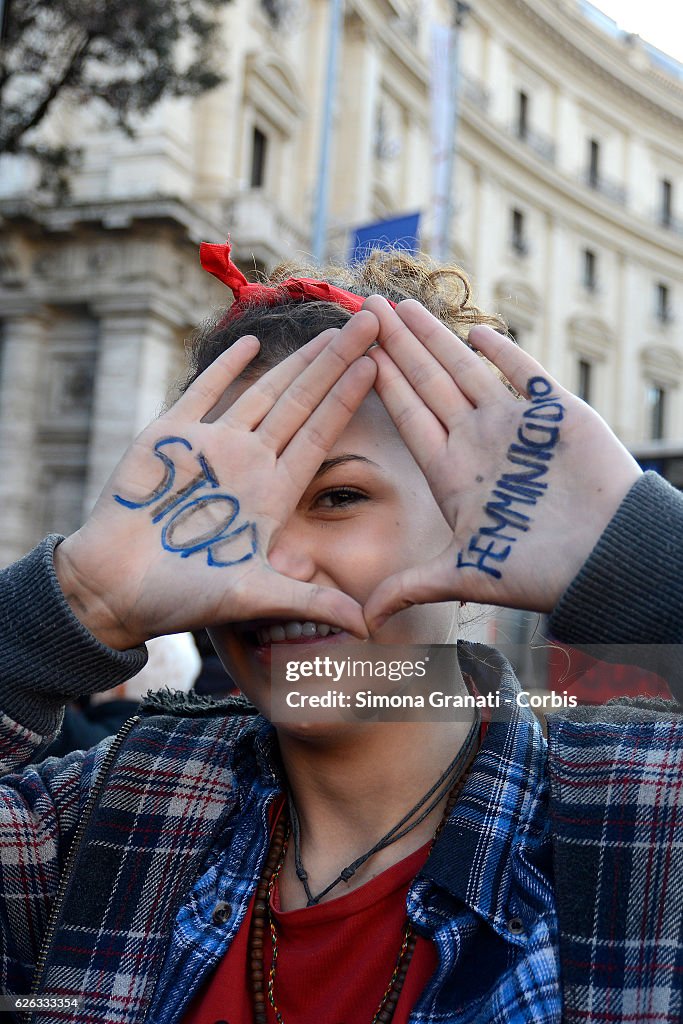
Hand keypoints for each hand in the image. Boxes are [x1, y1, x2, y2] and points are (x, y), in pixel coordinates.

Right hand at [55, 314, 378, 647]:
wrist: (112, 590)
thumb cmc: (178, 597)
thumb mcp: (252, 597)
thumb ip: (309, 600)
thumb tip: (367, 625)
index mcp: (273, 493)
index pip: (321, 434)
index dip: (349, 398)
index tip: (380, 364)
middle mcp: (249, 463)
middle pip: (303, 402)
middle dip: (337, 362)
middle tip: (372, 321)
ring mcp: (211, 446)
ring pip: (263, 391)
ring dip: (297, 359)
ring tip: (332, 327)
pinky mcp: (169, 437)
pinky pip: (203, 392)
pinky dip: (225, 367)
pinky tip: (251, 341)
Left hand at [361, 297, 640, 630]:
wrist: (605, 558)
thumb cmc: (536, 569)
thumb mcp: (464, 576)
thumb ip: (411, 586)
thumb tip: (363, 621)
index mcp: (451, 473)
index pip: (407, 416)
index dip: (380, 383)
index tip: (354, 352)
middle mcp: (477, 443)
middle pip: (427, 383)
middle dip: (397, 346)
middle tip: (367, 308)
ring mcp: (513, 425)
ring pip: (465, 369)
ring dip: (436, 338)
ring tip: (404, 306)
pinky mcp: (554, 413)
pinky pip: (523, 373)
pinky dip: (501, 352)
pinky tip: (475, 329)